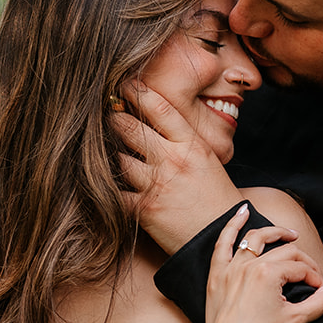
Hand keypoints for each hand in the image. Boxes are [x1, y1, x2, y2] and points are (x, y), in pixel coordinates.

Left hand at [112, 81, 243, 253]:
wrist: (221, 237)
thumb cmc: (216, 199)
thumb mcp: (208, 161)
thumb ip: (184, 141)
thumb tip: (157, 122)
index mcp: (192, 146)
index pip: (160, 108)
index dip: (138, 92)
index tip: (125, 85)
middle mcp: (173, 161)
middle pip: (131, 128)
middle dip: (115, 118)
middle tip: (107, 114)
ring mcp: (156, 185)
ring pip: (119, 158)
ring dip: (110, 153)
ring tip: (104, 148)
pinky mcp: (143, 209)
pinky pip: (115, 191)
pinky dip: (107, 185)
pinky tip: (102, 180)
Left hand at [203, 205, 322, 322]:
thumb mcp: (295, 321)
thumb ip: (317, 303)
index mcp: (269, 273)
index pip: (300, 268)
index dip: (315, 279)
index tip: (322, 291)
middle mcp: (248, 265)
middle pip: (284, 253)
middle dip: (303, 263)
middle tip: (313, 274)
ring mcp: (230, 269)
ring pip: (255, 240)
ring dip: (274, 233)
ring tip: (288, 234)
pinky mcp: (217, 276)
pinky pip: (222, 244)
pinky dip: (231, 226)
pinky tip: (242, 212)